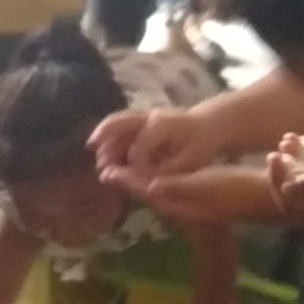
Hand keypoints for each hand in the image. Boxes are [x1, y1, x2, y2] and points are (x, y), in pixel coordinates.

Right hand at [90, 107, 223, 178]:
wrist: (208, 123)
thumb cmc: (201, 144)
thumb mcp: (190, 162)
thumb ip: (167, 173)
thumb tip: (147, 186)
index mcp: (163, 126)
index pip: (140, 145)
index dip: (134, 164)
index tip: (131, 179)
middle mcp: (150, 117)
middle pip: (121, 122)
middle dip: (105, 136)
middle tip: (95, 156)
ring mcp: (144, 116)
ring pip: (117, 122)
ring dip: (104, 137)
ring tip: (96, 156)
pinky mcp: (140, 120)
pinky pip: (120, 126)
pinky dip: (109, 137)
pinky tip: (105, 154)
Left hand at [103, 163, 273, 224]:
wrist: (258, 198)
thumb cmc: (234, 189)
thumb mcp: (205, 184)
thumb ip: (176, 186)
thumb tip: (150, 186)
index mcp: (176, 203)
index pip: (144, 190)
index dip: (124, 179)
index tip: (105, 169)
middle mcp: (176, 206)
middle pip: (144, 192)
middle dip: (125, 181)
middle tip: (104, 167)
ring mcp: (184, 205)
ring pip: (153, 192)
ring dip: (135, 181)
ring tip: (119, 168)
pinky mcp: (192, 199)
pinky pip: (164, 190)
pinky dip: (152, 180)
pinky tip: (150, 172)